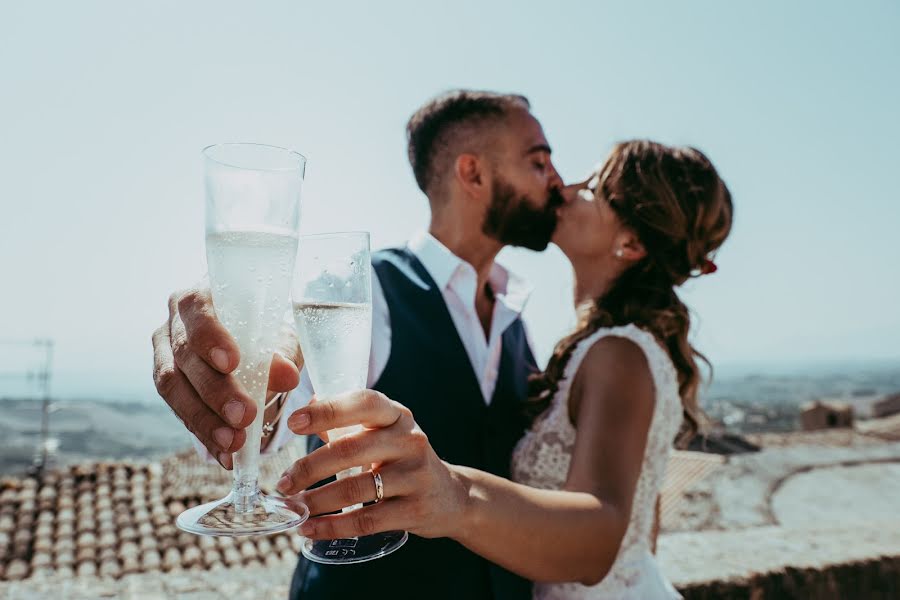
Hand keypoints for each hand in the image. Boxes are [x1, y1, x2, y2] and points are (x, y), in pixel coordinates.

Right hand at [151, 284, 301, 467]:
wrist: (248, 344)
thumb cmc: (263, 332)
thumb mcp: (280, 338)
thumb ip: (283, 352)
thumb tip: (286, 375)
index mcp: (200, 299)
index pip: (197, 311)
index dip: (211, 337)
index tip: (232, 363)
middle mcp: (174, 324)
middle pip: (185, 356)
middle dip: (215, 390)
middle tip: (244, 416)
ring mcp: (163, 355)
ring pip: (173, 388)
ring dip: (204, 420)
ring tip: (233, 443)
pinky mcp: (167, 386)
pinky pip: (179, 412)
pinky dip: (204, 435)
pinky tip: (225, 454)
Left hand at [277, 390, 466, 539]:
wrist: (450, 497)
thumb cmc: (403, 460)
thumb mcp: (383, 433)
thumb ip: (347, 421)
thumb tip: (307, 405)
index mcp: (397, 415)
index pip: (363, 402)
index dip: (327, 411)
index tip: (294, 423)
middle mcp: (409, 439)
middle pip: (351, 449)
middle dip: (309, 467)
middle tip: (283, 483)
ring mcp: (415, 475)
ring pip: (355, 488)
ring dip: (317, 500)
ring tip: (294, 508)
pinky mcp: (416, 509)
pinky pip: (367, 519)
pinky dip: (333, 526)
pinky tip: (311, 529)